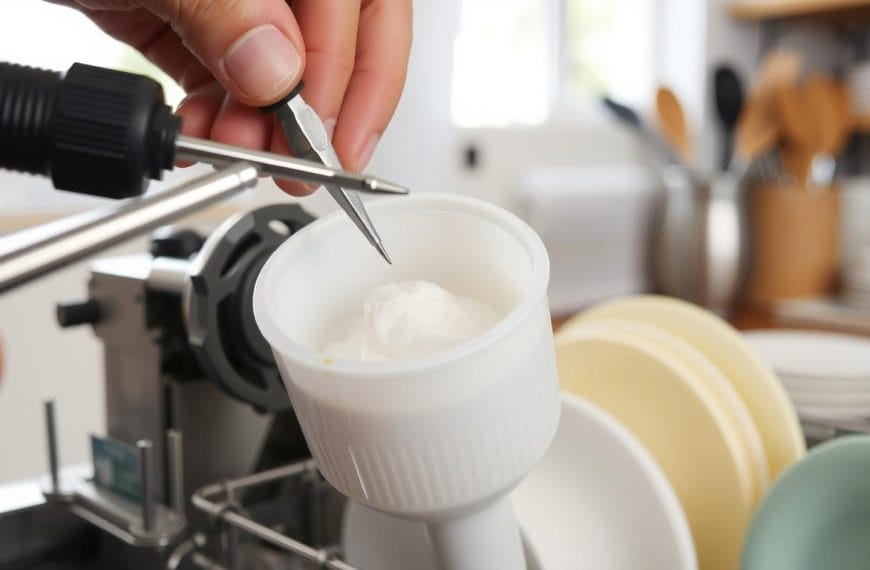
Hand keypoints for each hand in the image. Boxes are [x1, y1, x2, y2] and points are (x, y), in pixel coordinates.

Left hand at [57, 0, 411, 193]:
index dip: (356, 72)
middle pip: (340, 39)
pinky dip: (227, 115)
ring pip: (287, 69)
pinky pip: (235, 78)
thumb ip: (225, 5)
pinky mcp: (199, 21)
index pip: (359, 3)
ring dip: (266, 122)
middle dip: (319, 109)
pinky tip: (205, 130)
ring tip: (236, 150)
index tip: (324, 132)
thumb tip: (280, 71)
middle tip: (297, 162)